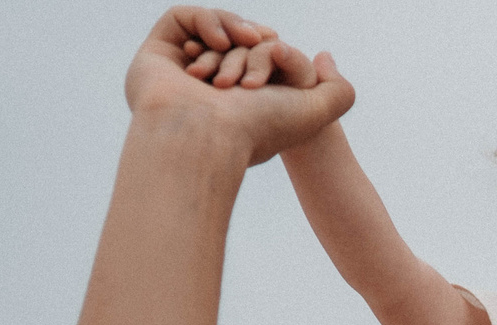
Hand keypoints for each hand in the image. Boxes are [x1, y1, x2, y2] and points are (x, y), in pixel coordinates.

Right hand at [124, 9, 351, 166]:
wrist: (208, 135)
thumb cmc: (258, 127)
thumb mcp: (316, 110)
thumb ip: (340, 91)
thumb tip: (324, 56)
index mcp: (241, 105)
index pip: (259, 58)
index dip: (273, 51)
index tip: (280, 53)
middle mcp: (209, 91)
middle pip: (236, 43)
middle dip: (251, 46)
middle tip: (255, 63)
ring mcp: (180, 72)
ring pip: (211, 31)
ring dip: (230, 33)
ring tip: (235, 48)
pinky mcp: (156, 55)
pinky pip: (182, 18)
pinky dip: (206, 20)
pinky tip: (219, 42)